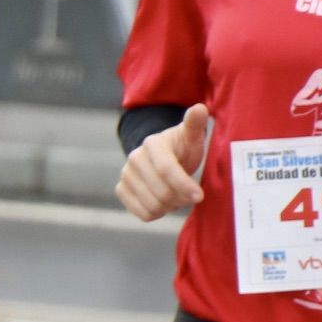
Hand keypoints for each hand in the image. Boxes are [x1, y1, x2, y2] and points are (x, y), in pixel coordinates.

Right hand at [117, 103, 211, 221]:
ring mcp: (126, 175)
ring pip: (153, 205)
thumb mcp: (192, 136)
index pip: (167, 169)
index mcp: (153, 144)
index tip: (200, 196)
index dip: (184, 185)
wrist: (163, 157)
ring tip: (178, 196)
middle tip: (191, 195)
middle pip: (162, 191)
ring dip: (171, 207)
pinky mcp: (121, 190)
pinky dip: (157, 213)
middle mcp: (135, 158)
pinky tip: (164, 203)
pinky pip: (142, 213)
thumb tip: (200, 108)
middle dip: (181, 198)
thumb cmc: (182, 147)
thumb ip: (195, 124)